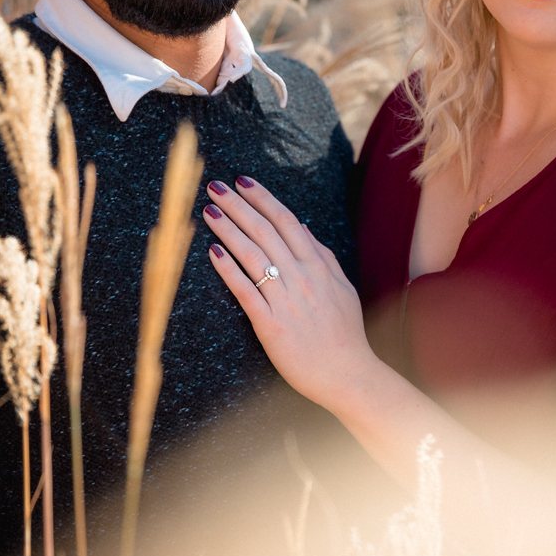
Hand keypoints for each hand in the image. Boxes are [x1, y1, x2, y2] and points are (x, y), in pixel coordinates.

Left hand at [203, 177, 379, 409]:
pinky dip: (228, 269)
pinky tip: (212, 251)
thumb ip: (324, 257)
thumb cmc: (344, 334)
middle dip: (238, 205)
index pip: (286, 221)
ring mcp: (285, 300)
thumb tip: (304, 228)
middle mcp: (302, 277)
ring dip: (228, 229)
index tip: (242, 181)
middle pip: (264, 231)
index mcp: (318, 267)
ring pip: (252, 254)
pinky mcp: (270, 324)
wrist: (347, 374)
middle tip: (215, 187)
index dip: (262, 198)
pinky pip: (245, 290)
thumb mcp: (343, 289)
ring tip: (208, 211)